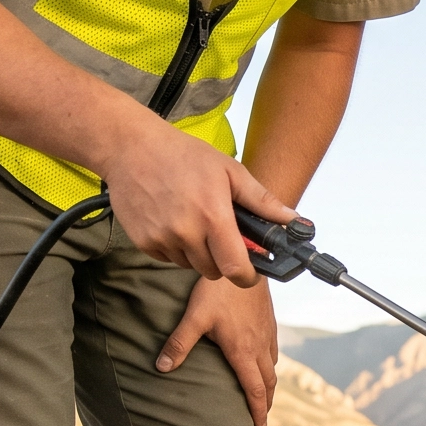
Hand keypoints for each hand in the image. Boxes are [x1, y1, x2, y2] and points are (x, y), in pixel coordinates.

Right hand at [100, 116, 294, 281]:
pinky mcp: (143, 242)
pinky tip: (174, 221)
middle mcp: (186, 233)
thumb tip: (293, 220)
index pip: (236, 269)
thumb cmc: (183, 155)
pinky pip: (168, 258)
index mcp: (212, 217)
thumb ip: (262, 201)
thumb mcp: (230, 171)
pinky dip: (176, 248)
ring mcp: (162, 239)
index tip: (251, 270)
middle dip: (223, 260)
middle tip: (221, 235)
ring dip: (198, 253)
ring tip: (195, 222)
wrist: (132, 148)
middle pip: (214, 272)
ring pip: (191, 266)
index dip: (248, 276)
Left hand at [156, 274, 279, 425]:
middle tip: (261, 419)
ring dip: (268, 385)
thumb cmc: (218, 290)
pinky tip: (262, 363)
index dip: (258, 411)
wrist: (245, 261)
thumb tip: (160, 368)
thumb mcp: (194, 317)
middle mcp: (259, 346)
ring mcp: (267, 334)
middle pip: (268, 383)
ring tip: (262, 396)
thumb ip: (179, 343)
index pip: (255, 390)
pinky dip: (269, 366)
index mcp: (243, 351)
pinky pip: (273, 352)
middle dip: (266, 403)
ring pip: (273, 367)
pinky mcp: (269, 322)